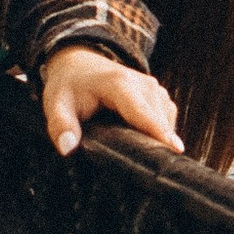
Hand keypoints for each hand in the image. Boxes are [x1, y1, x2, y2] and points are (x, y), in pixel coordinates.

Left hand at [40, 44, 182, 156]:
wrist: (80, 62)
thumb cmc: (69, 86)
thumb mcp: (56, 104)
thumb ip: (60, 125)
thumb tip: (67, 147)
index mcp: (118, 85)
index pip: (143, 112)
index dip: (159, 132)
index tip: (176, 150)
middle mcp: (143, 84)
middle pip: (159, 120)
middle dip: (158, 144)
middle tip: (149, 170)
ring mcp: (154, 88)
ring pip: (166, 120)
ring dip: (158, 140)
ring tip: (144, 159)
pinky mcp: (158, 95)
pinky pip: (167, 118)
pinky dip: (159, 133)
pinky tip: (143, 144)